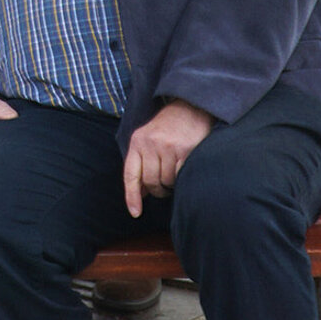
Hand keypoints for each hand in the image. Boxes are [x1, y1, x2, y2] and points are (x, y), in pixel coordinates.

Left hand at [122, 99, 214, 217]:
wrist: (190, 107)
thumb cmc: (168, 126)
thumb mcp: (147, 138)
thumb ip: (142, 163)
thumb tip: (141, 193)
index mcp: (137, 142)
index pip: (130, 175)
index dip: (132, 196)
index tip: (135, 212)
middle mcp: (150, 144)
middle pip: (150, 181)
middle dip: (157, 190)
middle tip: (164, 187)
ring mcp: (167, 147)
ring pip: (166, 181)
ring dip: (171, 185)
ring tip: (175, 175)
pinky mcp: (184, 150)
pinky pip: (180, 176)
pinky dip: (182, 178)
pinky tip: (184, 169)